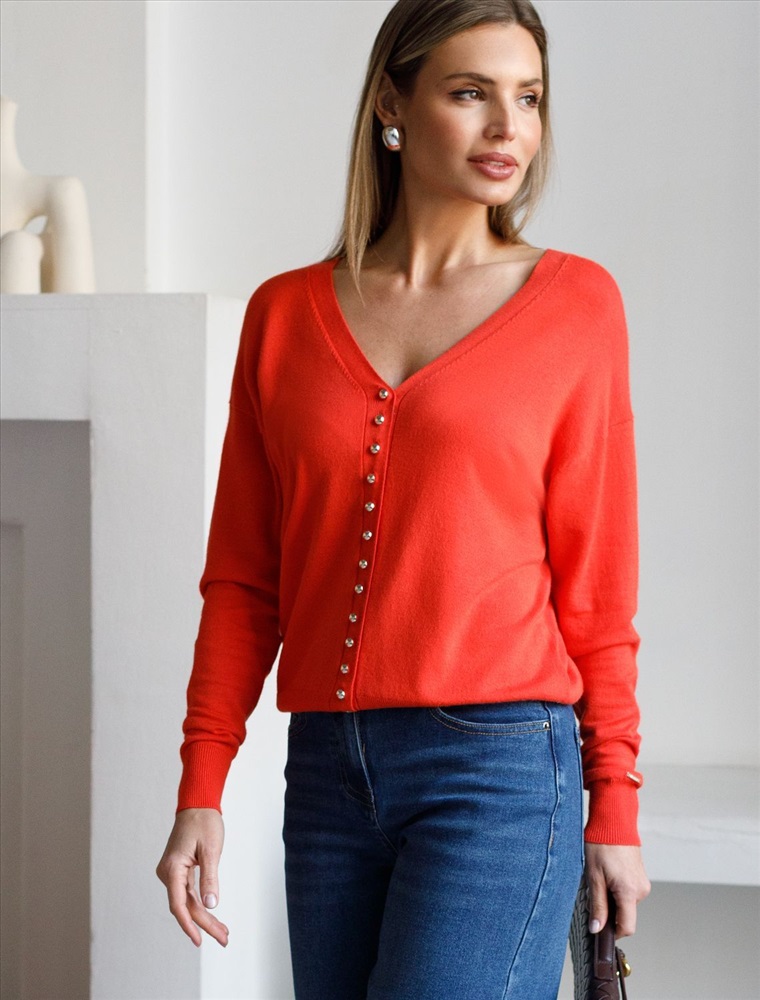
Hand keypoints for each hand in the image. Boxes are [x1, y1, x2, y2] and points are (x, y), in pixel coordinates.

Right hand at [155, 807, 228, 947]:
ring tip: (223, 932)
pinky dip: (200, 905)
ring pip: (187, 901)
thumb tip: (211, 905)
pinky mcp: (177, 871)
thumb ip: (210, 877)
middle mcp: (167, 873)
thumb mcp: (212, 849)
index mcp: (173, 868)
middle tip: (225, 938)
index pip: (179, 905)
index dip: (189, 925)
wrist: (197, 804)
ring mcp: (171, 873)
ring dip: (204, 917)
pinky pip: (187, 893)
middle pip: (185, 906)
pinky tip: (212, 916)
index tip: (200, 940)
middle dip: (205, 924)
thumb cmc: (204, 822)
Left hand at [584, 843, 650, 937]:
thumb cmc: (601, 845)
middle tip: (595, 890)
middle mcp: (641, 890)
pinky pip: (629, 891)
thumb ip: (598, 905)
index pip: (627, 927)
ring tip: (601, 876)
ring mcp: (642, 882)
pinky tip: (608, 873)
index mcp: (630, 892)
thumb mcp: (594, 877)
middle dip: (610, 910)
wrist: (614, 821)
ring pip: (626, 902)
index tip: (600, 929)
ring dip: (613, 897)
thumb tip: (596, 929)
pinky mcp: (641, 876)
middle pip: (626, 914)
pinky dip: (618, 889)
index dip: (613, 932)